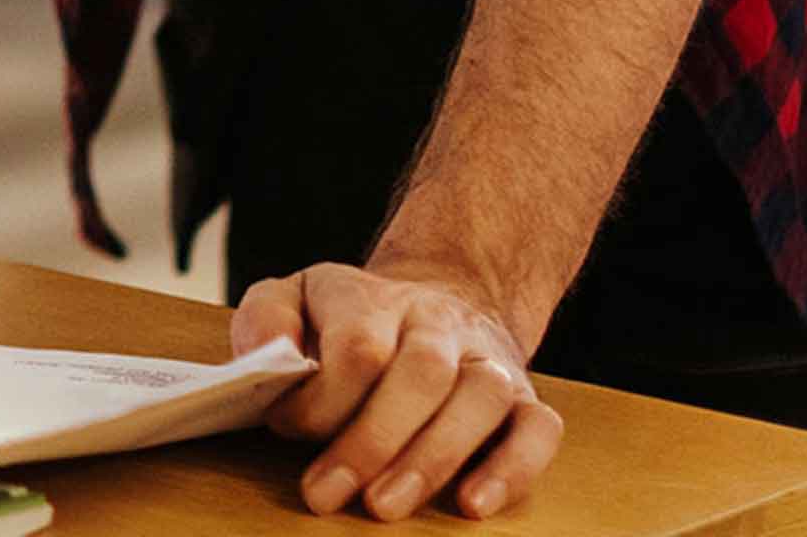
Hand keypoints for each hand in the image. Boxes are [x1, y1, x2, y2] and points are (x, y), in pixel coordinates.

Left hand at [232, 263, 566, 521]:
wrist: (436, 300)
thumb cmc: (347, 321)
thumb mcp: (293, 299)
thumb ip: (266, 322)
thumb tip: (266, 362)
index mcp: (375, 300)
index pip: (359, 345)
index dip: (321, 397)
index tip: (286, 429)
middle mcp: (439, 324)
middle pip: (421, 373)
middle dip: (371, 441)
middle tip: (326, 494)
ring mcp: (488, 360)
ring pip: (481, 398)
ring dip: (433, 458)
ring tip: (385, 506)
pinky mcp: (525, 398)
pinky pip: (539, 429)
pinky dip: (513, 469)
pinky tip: (472, 505)